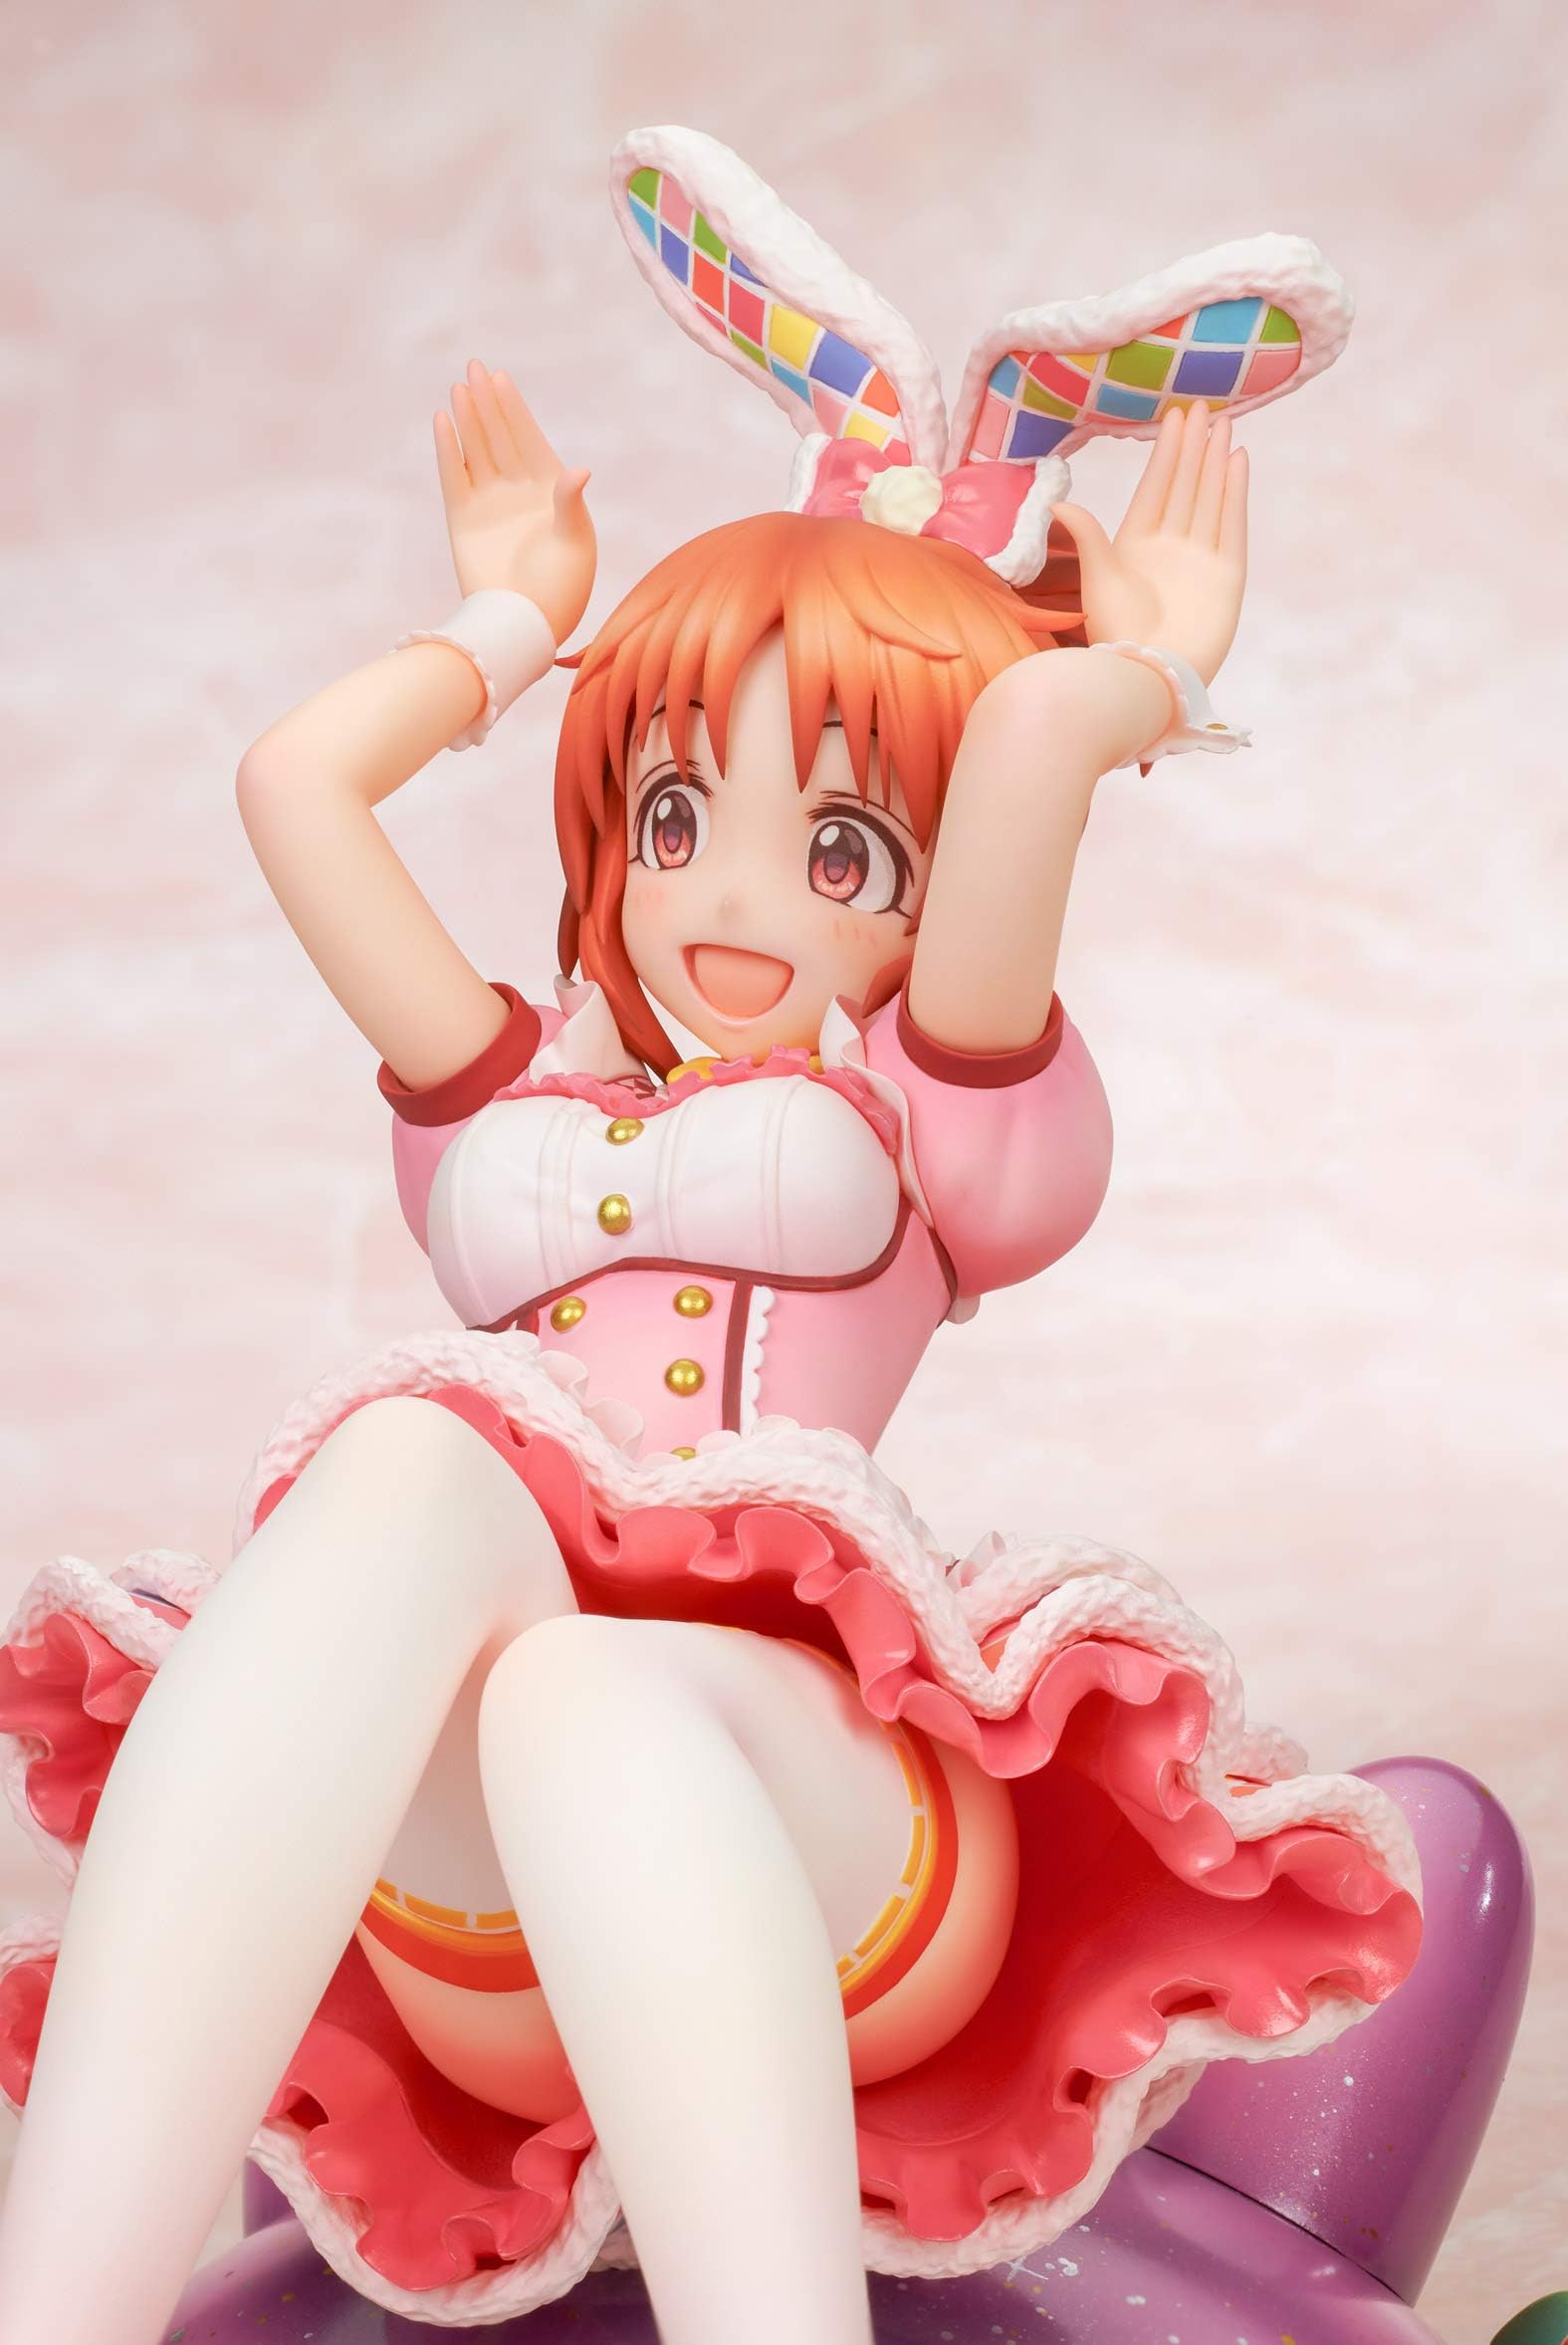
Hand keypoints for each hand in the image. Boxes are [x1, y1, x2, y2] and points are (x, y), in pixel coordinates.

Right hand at [434, 360, 595, 642]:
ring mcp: (489, 503)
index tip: (501, 378)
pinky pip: (454, 476)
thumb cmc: (561, 587)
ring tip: (459, 387)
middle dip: (488, 403)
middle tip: (474, 366)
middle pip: (499, 436)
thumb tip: (579, 470)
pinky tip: (442, 422)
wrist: (526, 624)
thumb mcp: (574, 541)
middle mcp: (517, 492)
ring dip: (468, 419)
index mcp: (550, 491)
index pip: (529, 439)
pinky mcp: (464, 519)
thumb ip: (571, 502)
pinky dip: (449, 451)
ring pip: (476, 450)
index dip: (515, 409)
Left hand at [1050, 402, 1247, 684]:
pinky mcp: (1226, 575)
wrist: (1149, 673)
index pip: (1156, 488)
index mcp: (1136, 546)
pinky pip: (1231, 523)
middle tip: (1205, 408)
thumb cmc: (1118, 632)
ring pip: (1210, 499)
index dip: (1167, 453)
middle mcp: (1170, 548)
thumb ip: (1087, 536)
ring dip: (1216, 462)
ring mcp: (1200, 559)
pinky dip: (1234, 493)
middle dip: (1195, 448)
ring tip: (1225, 425)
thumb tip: (1059, 502)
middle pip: (1186, 487)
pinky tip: (1237, 461)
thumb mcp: (1097, 577)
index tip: (1176, 418)